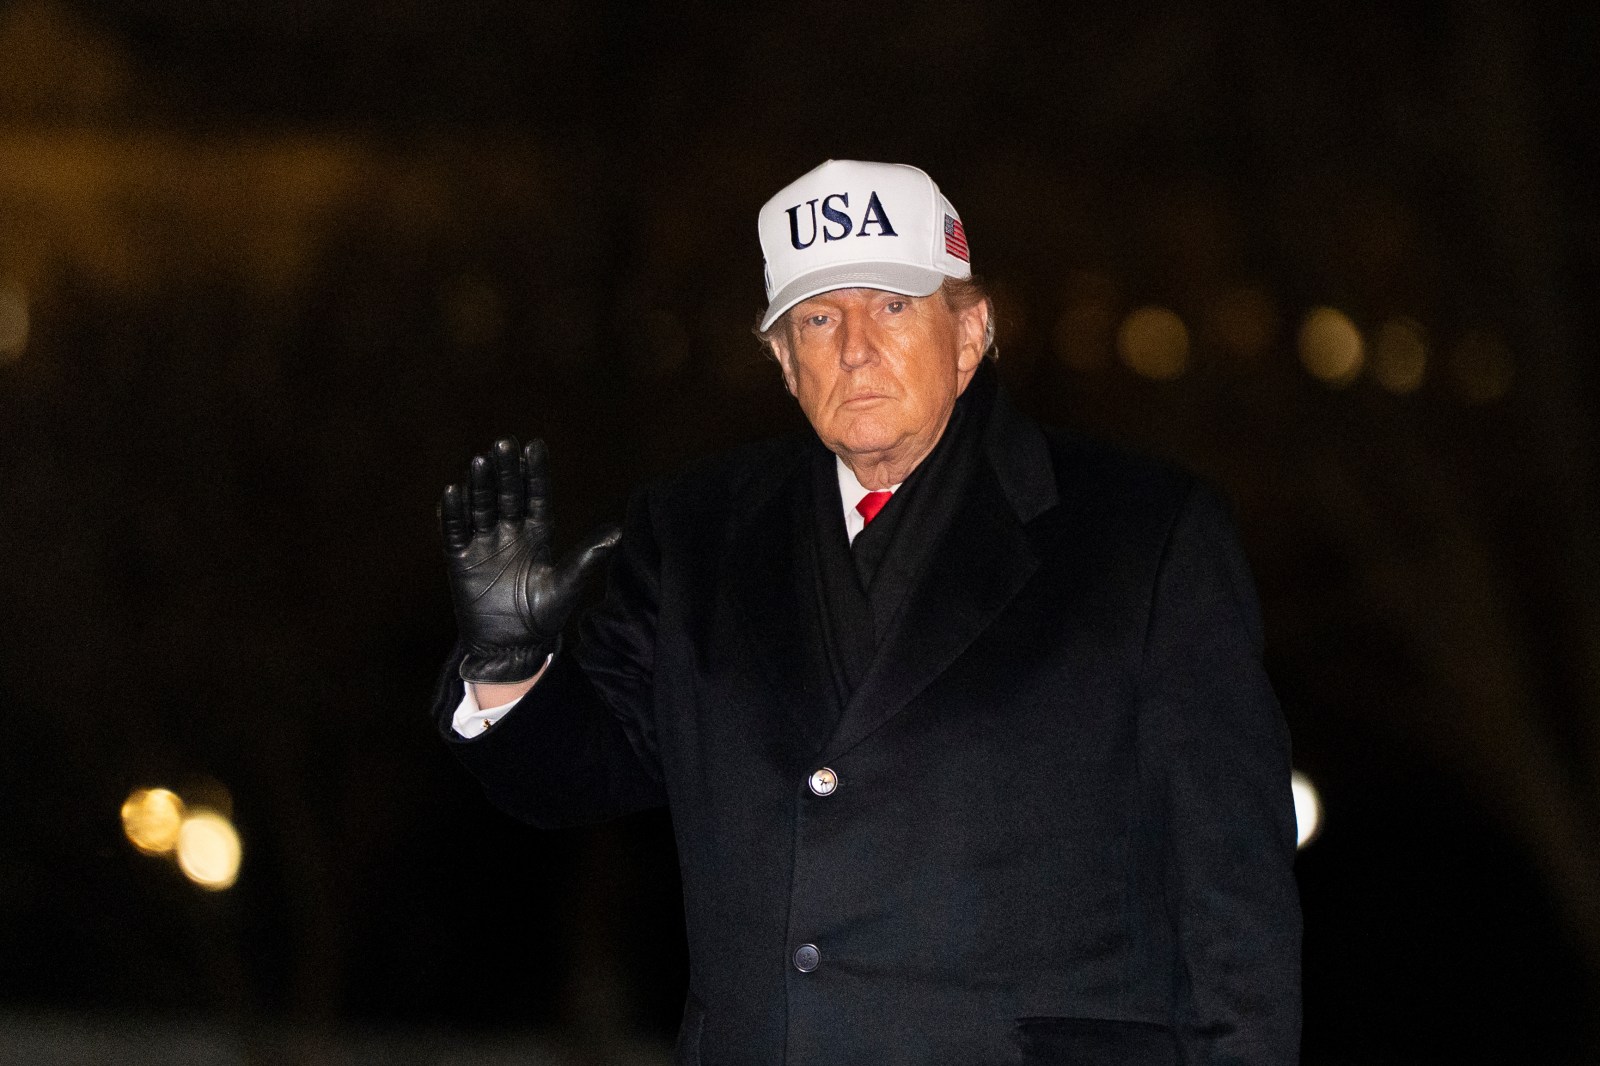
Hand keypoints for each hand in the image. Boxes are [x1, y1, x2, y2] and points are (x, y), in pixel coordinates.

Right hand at [439, 437, 620, 683]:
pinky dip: (453, 513)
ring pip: (481, 506)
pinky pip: (455, 531)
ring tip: (481, 461)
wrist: (511, 647)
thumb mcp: (566, 585)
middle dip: (506, 470)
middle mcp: (511, 532)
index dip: (535, 472)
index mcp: (539, 533)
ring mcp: (485, 544)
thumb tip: (619, 532)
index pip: (537, 495)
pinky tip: (453, 491)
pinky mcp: (461, 560)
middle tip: (504, 443)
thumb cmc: (543, 616)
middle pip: (508, 494)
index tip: (535, 446)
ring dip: (480, 485)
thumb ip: (587, 557)